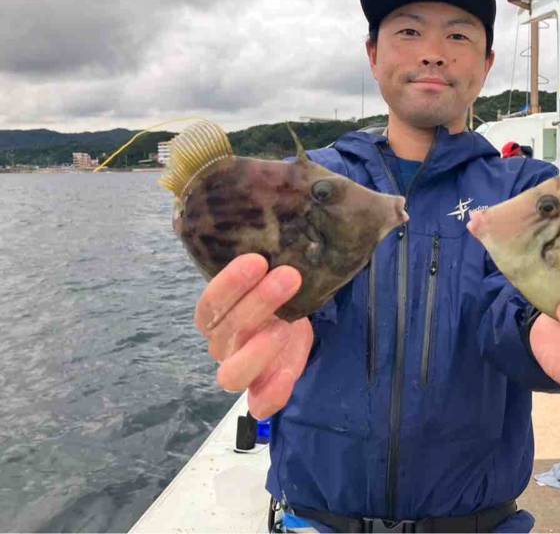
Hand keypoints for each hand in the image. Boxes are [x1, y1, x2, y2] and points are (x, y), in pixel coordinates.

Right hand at [194, 253, 312, 418]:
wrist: (294, 320)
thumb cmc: (277, 292)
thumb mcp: (270, 272)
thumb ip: (268, 256)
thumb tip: (284, 209)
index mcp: (215, 315)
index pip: (210, 302)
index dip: (229, 283)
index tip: (257, 260)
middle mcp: (222, 344)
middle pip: (226, 330)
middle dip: (257, 302)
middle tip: (288, 276)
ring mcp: (240, 371)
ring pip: (233, 373)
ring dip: (258, 349)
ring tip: (286, 324)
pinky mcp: (263, 392)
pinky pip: (259, 403)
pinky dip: (271, 393)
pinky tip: (286, 375)